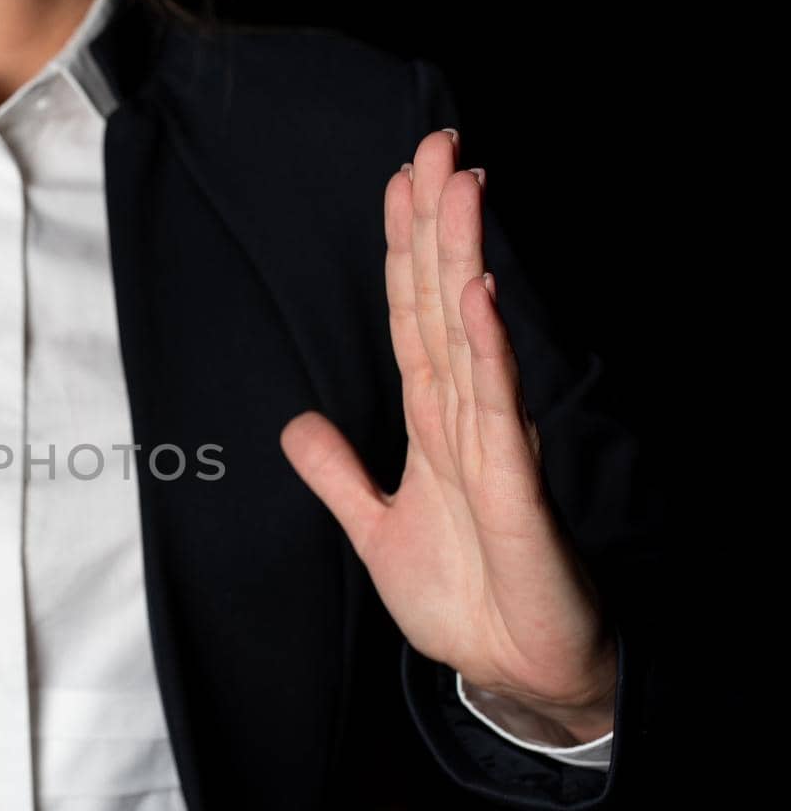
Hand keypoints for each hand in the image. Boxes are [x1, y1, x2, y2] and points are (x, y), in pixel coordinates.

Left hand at [279, 128, 614, 743]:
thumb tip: (295, 425)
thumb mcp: (376, 528)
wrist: (513, 670)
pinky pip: (496, 408)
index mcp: (433, 424)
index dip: (403, 252)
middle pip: (443, 304)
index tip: (399, 183)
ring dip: (460, 259)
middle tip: (433, 141)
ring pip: (469, 335)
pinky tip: (475, 294)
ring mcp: (494, 447)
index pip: (412, 318)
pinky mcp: (515, 489)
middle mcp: (466, 419)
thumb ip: (338, 474)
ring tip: (457, 184)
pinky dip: (487, 350)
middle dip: (435, 224)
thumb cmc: (463, 598)